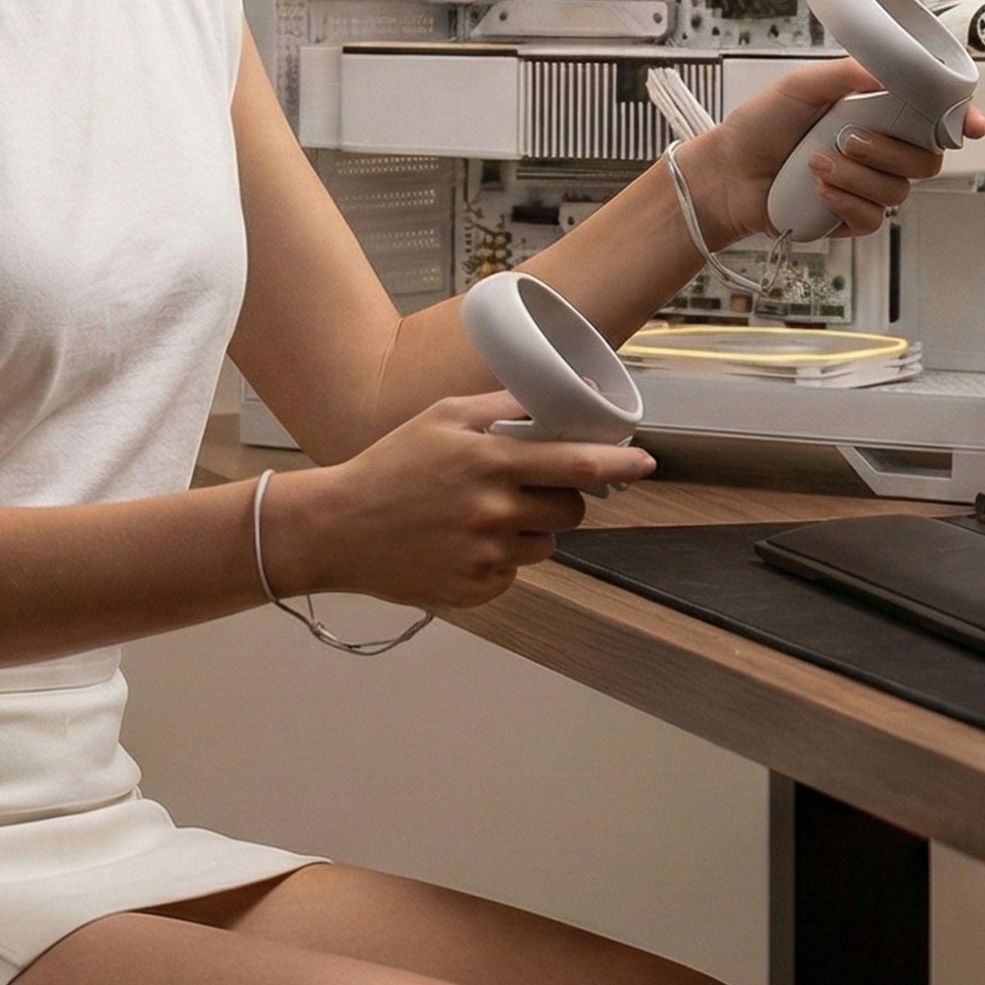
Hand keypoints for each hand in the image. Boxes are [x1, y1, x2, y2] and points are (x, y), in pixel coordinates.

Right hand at [259, 393, 650, 610]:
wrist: (338, 527)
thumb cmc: (393, 464)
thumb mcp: (445, 417)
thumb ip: (506, 405)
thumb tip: (568, 393)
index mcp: (493, 463)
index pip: (579, 465)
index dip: (620, 463)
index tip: (646, 462)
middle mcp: (495, 513)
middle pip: (570, 511)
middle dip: (561, 498)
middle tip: (525, 488)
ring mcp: (486, 557)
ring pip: (545, 545)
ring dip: (529, 529)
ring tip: (481, 516)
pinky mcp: (476, 591)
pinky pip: (513, 574)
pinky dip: (500, 560)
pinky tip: (462, 543)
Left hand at [674, 57, 984, 242]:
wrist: (726, 173)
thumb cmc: (761, 126)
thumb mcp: (799, 86)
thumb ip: (842, 75)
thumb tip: (879, 69)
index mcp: (878, 113)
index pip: (934, 118)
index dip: (962, 120)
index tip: (974, 125)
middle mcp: (880, 150)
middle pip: (928, 160)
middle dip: (890, 150)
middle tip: (848, 138)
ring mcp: (868, 186)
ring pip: (898, 191)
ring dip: (856, 177)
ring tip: (816, 164)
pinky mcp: (851, 218)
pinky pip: (873, 219)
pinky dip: (847, 203)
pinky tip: (820, 192)